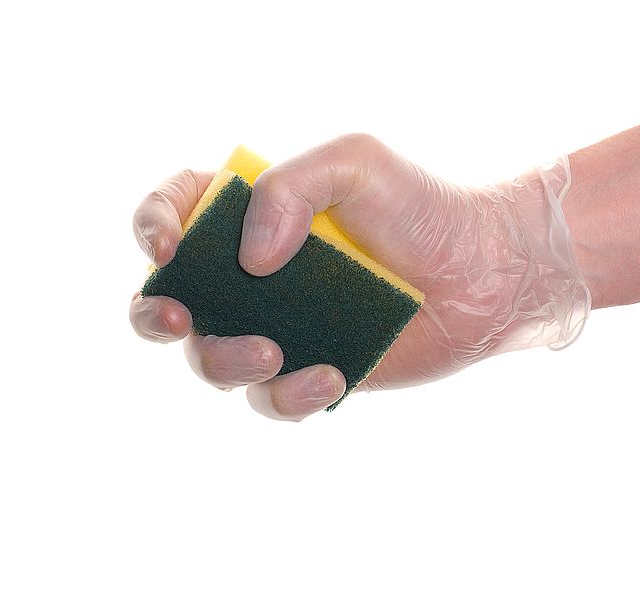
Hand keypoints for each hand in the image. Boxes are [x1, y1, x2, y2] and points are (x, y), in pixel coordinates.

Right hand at [130, 134, 587, 420]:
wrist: (486, 273)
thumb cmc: (424, 209)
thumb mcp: (356, 164)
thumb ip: (290, 188)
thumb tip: (249, 260)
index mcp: (255, 212)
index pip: (178, 210)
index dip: (153, 226)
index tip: (168, 246)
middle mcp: (257, 273)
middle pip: (173, 298)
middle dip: (155, 313)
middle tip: (177, 319)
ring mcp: (281, 324)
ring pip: (213, 359)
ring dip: (225, 360)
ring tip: (273, 351)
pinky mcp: (313, 369)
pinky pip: (273, 398)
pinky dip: (288, 395)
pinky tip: (328, 377)